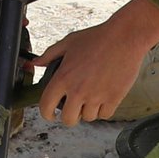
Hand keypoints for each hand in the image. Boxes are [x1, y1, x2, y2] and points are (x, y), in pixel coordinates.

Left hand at [33, 0, 158, 126]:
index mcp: (63, 78)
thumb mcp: (68, 42)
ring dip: (88, 111)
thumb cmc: (97, 38)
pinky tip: (103, 97)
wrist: (124, 37)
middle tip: (73, 108)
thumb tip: (34, 63)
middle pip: (68, 120)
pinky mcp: (114, 98)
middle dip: (69, 116)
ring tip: (91, 97)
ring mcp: (96, 96)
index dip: (46, 114)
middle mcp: (78, 91)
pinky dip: (103, 109)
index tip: (50, 114)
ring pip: (88, 118)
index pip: (46, 106)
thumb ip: (49, 55)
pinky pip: (105, 115)